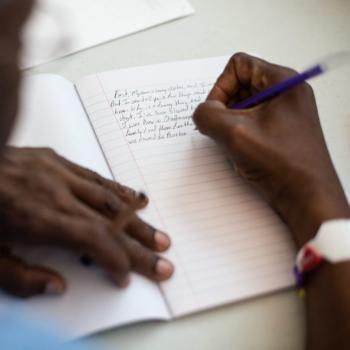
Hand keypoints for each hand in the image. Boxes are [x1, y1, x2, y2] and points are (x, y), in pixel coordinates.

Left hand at [0, 147, 172, 297]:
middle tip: (165, 259)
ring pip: (110, 198)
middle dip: (140, 244)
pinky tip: (137, 199)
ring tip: (159, 235)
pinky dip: (120, 191)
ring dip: (138, 220)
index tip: (127, 276)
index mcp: (40, 217)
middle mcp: (58, 192)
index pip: (94, 239)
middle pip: (111, 221)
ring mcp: (60, 172)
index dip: (116, 259)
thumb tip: (60, 287)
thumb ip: (21, 277)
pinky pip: (97, 177)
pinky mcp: (57, 160)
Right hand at [193, 53, 349, 246]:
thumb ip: (208, 116)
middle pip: (241, 85)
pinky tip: (243, 152)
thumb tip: (201, 112)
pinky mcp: (279, 131)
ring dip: (231, 123)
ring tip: (235, 143)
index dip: (220, 86)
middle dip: (225, 107)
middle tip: (222, 128)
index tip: (217, 111)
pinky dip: (240, 134)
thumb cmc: (283, 164)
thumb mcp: (236, 134)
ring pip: (244, 106)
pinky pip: (251, 123)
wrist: (306, 197)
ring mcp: (284, 113)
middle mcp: (285, 94)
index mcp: (283, 82)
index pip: (239, 65)